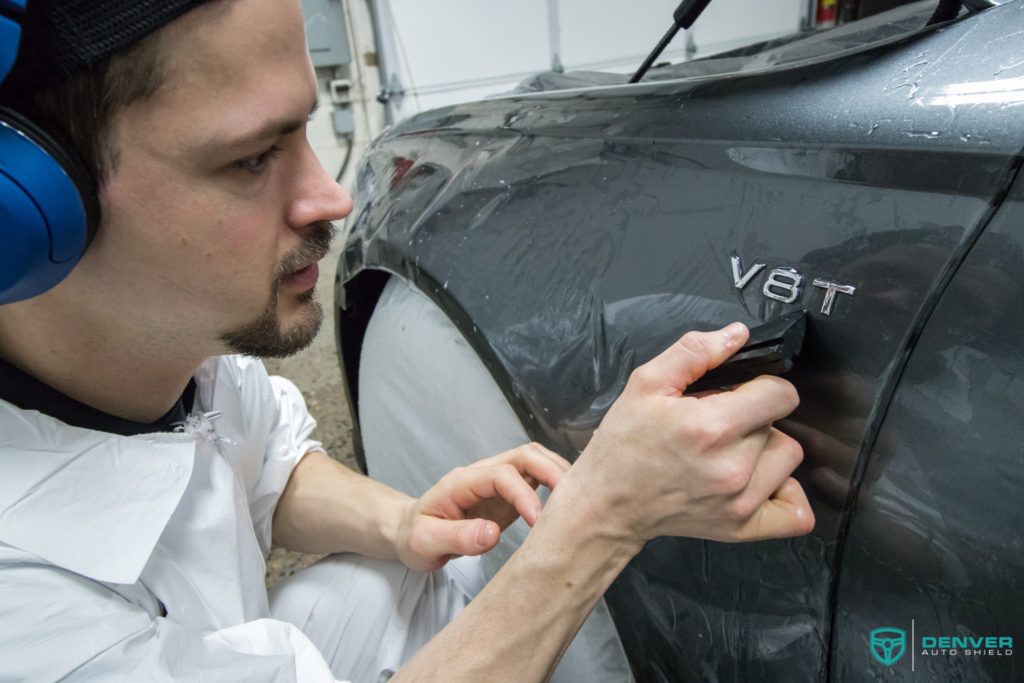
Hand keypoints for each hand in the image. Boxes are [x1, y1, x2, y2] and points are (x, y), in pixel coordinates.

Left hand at [395, 443, 570, 571]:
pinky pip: (536, 482)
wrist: (409, 533)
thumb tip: (492, 535)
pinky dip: (556, 486)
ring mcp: (496, 483)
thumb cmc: (414, 536)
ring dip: (558, 473)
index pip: (502, 475)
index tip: (538, 521)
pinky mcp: (507, 496)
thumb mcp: (424, 542)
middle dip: (552, 470)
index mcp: (462, 481)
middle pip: (524, 455)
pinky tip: (568, 504)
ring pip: (534, 462)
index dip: (524, 494)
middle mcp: (482, 474)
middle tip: (573, 499)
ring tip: (578, 499)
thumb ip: (457, 538)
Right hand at [565, 322, 813, 545]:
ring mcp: (741, 502)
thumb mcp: (646, 384)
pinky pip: (796, 513)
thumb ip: (694, 352)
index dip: (758, 385)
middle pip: (780, 424)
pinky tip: (757, 482)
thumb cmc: (624, 444)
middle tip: (714, 425)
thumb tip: (738, 334)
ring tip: (729, 452)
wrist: (607, 504)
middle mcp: (733, 468)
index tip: (734, 394)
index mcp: (711, 427)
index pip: (779, 393)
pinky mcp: (744, 528)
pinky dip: (785, 494)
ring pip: (788, 458)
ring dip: (766, 449)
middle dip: (752, 417)